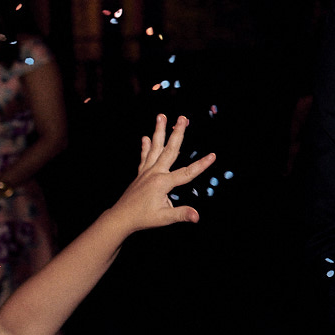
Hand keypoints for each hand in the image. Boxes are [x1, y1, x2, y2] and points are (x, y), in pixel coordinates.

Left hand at [103, 115, 214, 235]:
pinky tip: (146, 137)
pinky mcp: (141, 174)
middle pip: (170, 149)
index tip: (213, 155)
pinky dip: (146, 147)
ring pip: (155, 147)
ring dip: (159, 131)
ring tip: (161, 116)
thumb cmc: (143, 218)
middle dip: (178, 133)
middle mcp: (155, 172)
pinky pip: (144, 157)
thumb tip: (197, 216)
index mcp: (163, 182)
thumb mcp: (164, 218)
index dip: (201, 164)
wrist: (121, 218)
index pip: (187, 172)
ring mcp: (147, 171)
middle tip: (183, 118)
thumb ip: (181, 214)